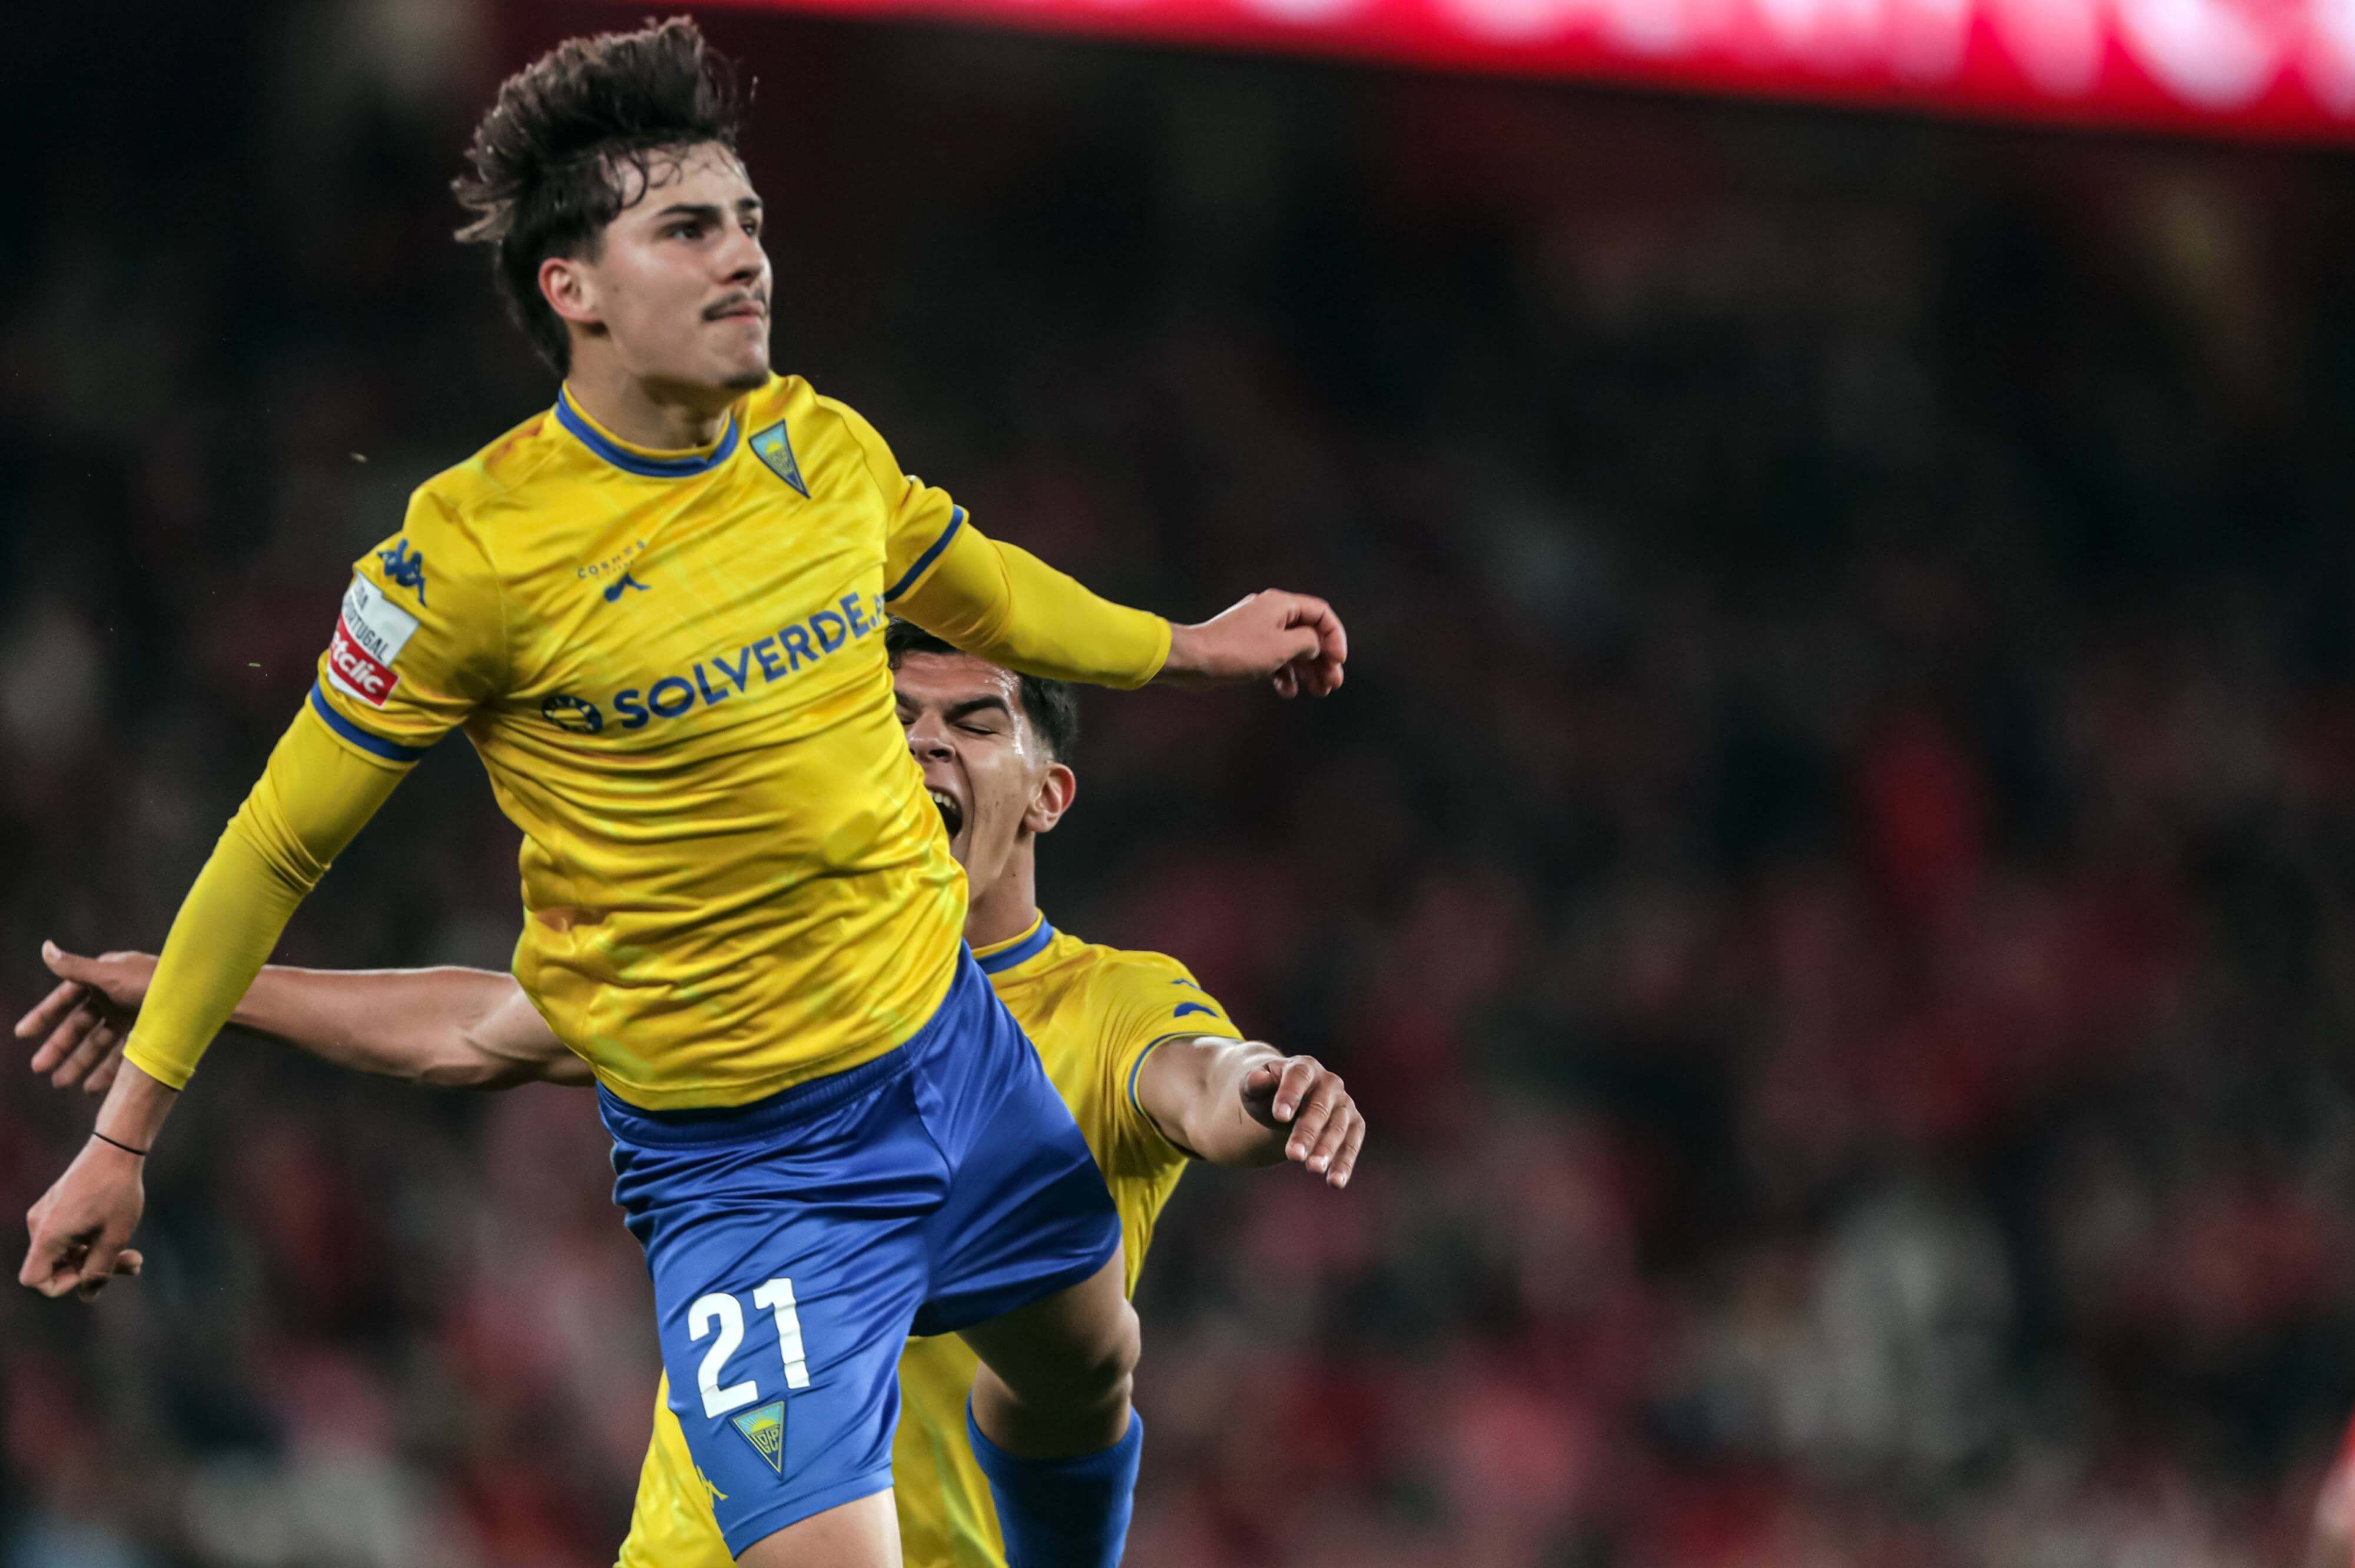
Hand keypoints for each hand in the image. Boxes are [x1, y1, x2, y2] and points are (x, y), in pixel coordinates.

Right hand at [16, 942, 153, 1094]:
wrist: (208, 998)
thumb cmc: (158, 982)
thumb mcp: (112, 975)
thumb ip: (76, 968)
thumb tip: (45, 948)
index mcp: (107, 976)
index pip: (66, 997)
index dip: (44, 1015)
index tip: (22, 1035)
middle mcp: (119, 994)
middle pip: (81, 1024)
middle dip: (60, 1046)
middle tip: (39, 1069)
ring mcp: (135, 1014)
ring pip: (100, 1042)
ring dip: (80, 1062)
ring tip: (61, 1084)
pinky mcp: (151, 1032)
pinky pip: (123, 1054)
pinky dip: (108, 1070)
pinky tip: (92, 1088)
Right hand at [20, 1138, 146, 1300]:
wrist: (116, 1147)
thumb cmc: (116, 1190)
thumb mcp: (114, 1236)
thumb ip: (100, 1269)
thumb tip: (88, 1297)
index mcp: (46, 1235)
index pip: (35, 1279)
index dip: (63, 1285)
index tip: (92, 1271)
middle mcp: (39, 1225)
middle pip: (57, 1265)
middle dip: (93, 1270)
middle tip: (133, 1264)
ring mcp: (47, 1214)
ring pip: (67, 1251)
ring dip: (98, 1256)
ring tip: (134, 1255)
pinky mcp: (58, 1206)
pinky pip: (69, 1235)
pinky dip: (92, 1240)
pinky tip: (121, 1235)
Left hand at [1163, 591, 1346, 697]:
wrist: (1193, 660)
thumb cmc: (1237, 651)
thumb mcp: (1283, 647)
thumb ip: (1309, 643)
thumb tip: (1315, 646)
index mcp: (1281, 604)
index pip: (1321, 614)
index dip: (1336, 637)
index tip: (1339, 661)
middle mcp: (1271, 613)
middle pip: (1309, 634)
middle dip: (1324, 660)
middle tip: (1333, 684)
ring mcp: (1258, 631)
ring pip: (1293, 649)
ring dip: (1308, 670)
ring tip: (1319, 692)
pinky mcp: (1247, 649)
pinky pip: (1274, 659)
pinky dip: (1284, 674)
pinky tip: (1288, 691)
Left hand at [1240, 1055, 1365, 1187]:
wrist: (1289, 1103)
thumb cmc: (1268, 1095)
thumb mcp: (1254, 1089)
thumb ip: (1254, 1083)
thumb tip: (1258, 1078)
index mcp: (1303, 1067)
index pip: (1298, 1077)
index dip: (1289, 1096)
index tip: (1279, 1117)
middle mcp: (1329, 1082)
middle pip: (1319, 1107)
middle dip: (1306, 1132)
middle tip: (1293, 1155)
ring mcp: (1344, 1104)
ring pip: (1338, 1127)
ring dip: (1326, 1149)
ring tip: (1313, 1169)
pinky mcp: (1354, 1124)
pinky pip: (1352, 1144)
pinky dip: (1345, 1163)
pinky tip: (1336, 1182)